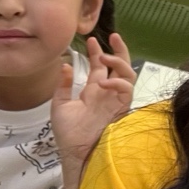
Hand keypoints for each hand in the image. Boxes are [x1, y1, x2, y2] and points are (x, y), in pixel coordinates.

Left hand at [51, 34, 134, 188]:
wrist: (75, 152)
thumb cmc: (68, 133)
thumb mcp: (60, 104)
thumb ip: (63, 85)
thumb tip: (65, 65)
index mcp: (92, 92)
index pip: (100, 67)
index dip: (97, 52)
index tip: (91, 40)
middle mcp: (106, 93)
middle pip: (120, 67)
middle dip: (119, 50)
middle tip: (112, 36)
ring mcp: (115, 100)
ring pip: (128, 75)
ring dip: (119, 62)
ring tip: (104, 57)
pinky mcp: (121, 108)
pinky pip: (127, 90)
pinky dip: (118, 82)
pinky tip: (105, 81)